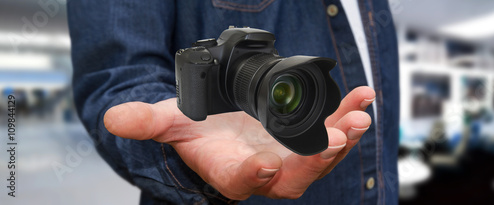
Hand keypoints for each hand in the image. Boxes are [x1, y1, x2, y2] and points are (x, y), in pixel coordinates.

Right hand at [104, 86, 374, 199]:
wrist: (220, 128)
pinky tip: (363, 98)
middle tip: (334, 139)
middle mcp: (264, 170)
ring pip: (319, 156)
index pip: (240, 181)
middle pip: (292, 176)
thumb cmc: (195, 130)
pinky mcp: (305, 138)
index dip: (251, 177)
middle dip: (314, 161)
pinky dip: (347, 116)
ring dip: (341, 138)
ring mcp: (290, 155)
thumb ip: (146, 122)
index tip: (264, 167)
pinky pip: (331, 130)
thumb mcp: (169, 121)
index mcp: (229, 172)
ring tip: (357, 117)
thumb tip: (113, 118)